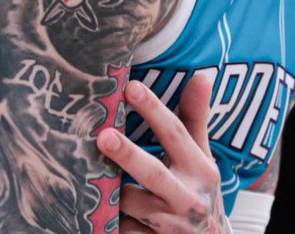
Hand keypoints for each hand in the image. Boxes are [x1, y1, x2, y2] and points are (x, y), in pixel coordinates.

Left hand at [95, 72, 228, 233]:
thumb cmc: (198, 190)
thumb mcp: (202, 157)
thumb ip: (196, 120)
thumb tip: (201, 76)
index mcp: (200, 170)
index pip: (176, 134)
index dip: (154, 110)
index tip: (131, 87)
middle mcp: (188, 198)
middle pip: (154, 173)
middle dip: (128, 155)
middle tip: (103, 136)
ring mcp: (170, 226)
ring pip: (131, 204)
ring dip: (111, 191)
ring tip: (92, 175)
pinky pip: (122, 230)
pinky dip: (110, 221)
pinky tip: (97, 210)